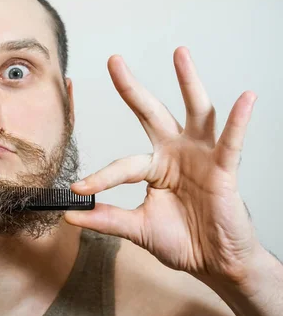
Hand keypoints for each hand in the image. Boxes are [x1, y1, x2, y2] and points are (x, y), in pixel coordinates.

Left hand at [65, 47, 259, 285]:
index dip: (100, 178)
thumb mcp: (137, 229)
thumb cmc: (181, 241)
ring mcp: (200, 156)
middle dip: (132, 88)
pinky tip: (244, 98)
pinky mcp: (224, 168)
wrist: (215, 262)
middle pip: (151, 113)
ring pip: (195, 112)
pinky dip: (238, 121)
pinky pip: (231, 141)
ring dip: (188, 82)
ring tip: (179, 53)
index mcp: (153, 167)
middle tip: (114, 60)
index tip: (78, 189)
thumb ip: (107, 219)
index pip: (121, 165)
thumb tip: (70, 214)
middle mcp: (174, 154)